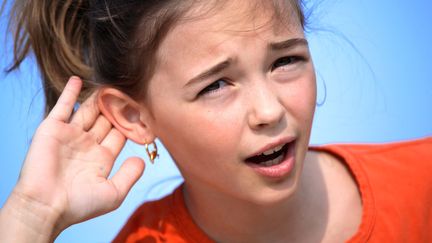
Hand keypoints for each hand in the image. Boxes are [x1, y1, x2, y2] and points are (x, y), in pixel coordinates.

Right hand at [6, 77, 144, 237]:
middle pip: (107, 119)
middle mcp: (88, 144)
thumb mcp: (113, 193)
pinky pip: (63, 106)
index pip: (120, 133)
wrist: (45, 206)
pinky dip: (70, 92)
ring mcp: (71, 135)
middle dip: (118, 107)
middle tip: (130, 91)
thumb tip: (142, 160)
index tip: (143, 109)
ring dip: (99, 98)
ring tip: (111, 83)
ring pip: (88, 111)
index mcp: (102, 158)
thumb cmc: (80, 204)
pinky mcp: (53, 129)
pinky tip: (79, 79)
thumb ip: (130, 175)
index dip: (131, 123)